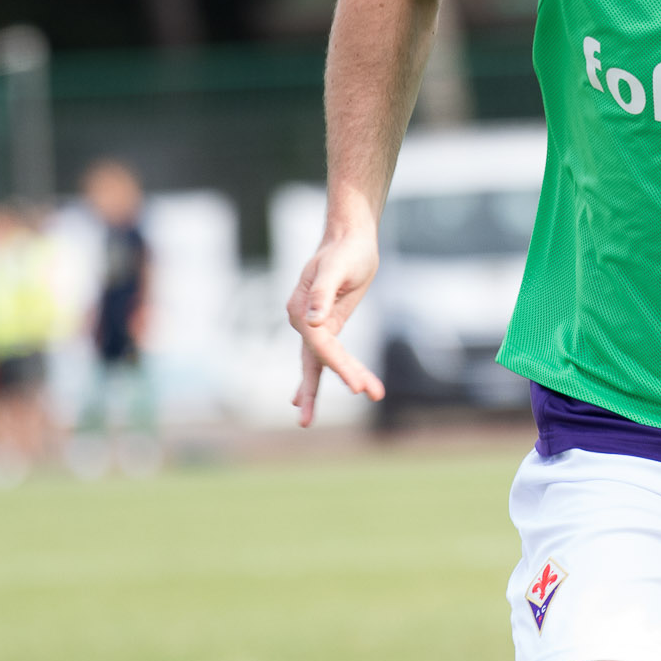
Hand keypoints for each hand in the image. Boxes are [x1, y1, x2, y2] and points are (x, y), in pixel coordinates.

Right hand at [285, 231, 385, 426]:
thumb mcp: (336, 267)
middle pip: (311, 362)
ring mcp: (314, 324)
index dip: (340, 368)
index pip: (321, 347)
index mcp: (301, 309)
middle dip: (313, 392)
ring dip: (331, 384)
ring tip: (320, 416)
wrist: (350, 236)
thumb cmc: (346, 249)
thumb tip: (312, 320)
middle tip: (306, 424)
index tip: (360, 388)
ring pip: (320, 362)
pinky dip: (334, 372)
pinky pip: (329, 355)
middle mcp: (302, 320)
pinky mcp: (328, 324)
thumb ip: (323, 292)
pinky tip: (321, 392)